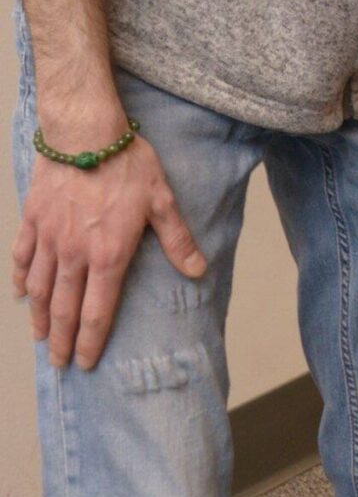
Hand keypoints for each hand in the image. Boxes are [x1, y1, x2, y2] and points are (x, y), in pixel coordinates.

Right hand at [14, 137, 205, 370]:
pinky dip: (22, 278)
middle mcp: (75, 254)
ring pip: (40, 288)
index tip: (86, 362)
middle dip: (62, 340)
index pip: (97, 312)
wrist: (84, 132)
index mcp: (108, 255)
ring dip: (40, 316)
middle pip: (65, 308)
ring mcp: (49, 238)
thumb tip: (197, 269)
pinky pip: (23, 257)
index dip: (91, 341)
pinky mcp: (33, 219)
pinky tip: (22, 294)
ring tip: (41, 337)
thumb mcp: (162, 200)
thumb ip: (177, 239)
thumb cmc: (127, 164)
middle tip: (58, 363)